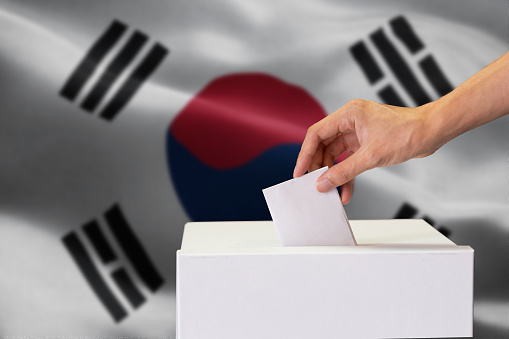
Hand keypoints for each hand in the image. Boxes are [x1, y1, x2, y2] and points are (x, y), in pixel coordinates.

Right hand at [293, 99, 438, 203]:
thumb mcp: (371, 156)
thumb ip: (344, 172)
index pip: (316, 134)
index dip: (305, 154)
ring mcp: (357, 131)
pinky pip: (349, 159)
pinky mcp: (365, 142)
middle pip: (324, 145)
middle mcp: (350, 120)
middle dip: (320, 167)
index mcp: (348, 114)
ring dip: (334, 174)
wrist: (432, 132)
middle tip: (316, 184)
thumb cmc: (407, 133)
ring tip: (333, 192)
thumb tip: (323, 183)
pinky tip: (347, 190)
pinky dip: (347, 173)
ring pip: (336, 155)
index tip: (299, 172)